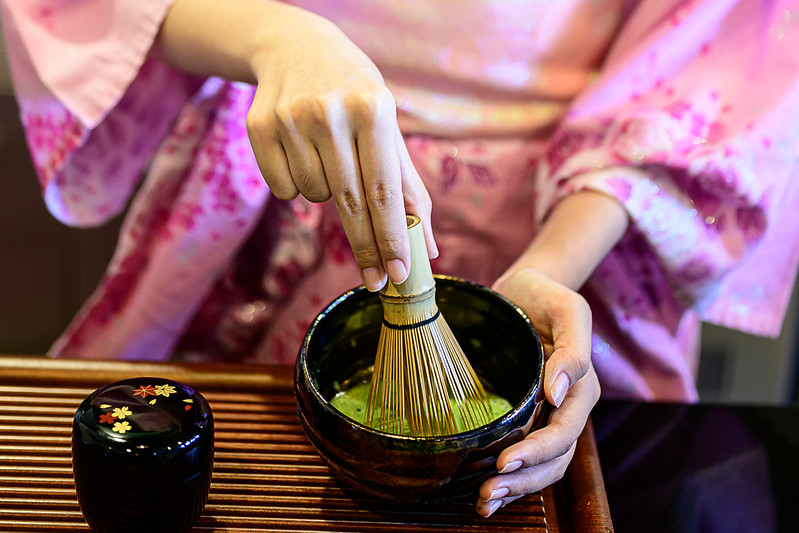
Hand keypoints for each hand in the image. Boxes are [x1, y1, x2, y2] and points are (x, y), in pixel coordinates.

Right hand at [245, 12, 435, 290]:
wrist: (295, 47)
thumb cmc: (354, 95)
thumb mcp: (388, 128)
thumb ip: (408, 187)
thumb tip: (427, 246)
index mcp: (373, 108)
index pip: (384, 190)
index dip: (393, 237)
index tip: (399, 273)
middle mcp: (330, 112)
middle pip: (351, 203)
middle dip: (366, 248)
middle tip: (376, 279)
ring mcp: (290, 119)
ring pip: (314, 196)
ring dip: (327, 196)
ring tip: (329, 156)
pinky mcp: (259, 126)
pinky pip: (283, 189)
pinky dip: (296, 185)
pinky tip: (301, 152)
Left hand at [476, 268, 599, 516]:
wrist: (525, 289)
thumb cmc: (547, 296)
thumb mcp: (567, 310)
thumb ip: (572, 349)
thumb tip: (558, 392)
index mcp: (583, 388)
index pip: (564, 433)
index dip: (537, 452)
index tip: (504, 462)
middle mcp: (567, 409)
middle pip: (554, 459)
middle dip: (523, 480)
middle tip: (487, 492)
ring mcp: (547, 416)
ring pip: (542, 466)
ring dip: (516, 488)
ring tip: (484, 501)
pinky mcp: (525, 417)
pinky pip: (524, 455)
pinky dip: (510, 478)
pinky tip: (487, 493)